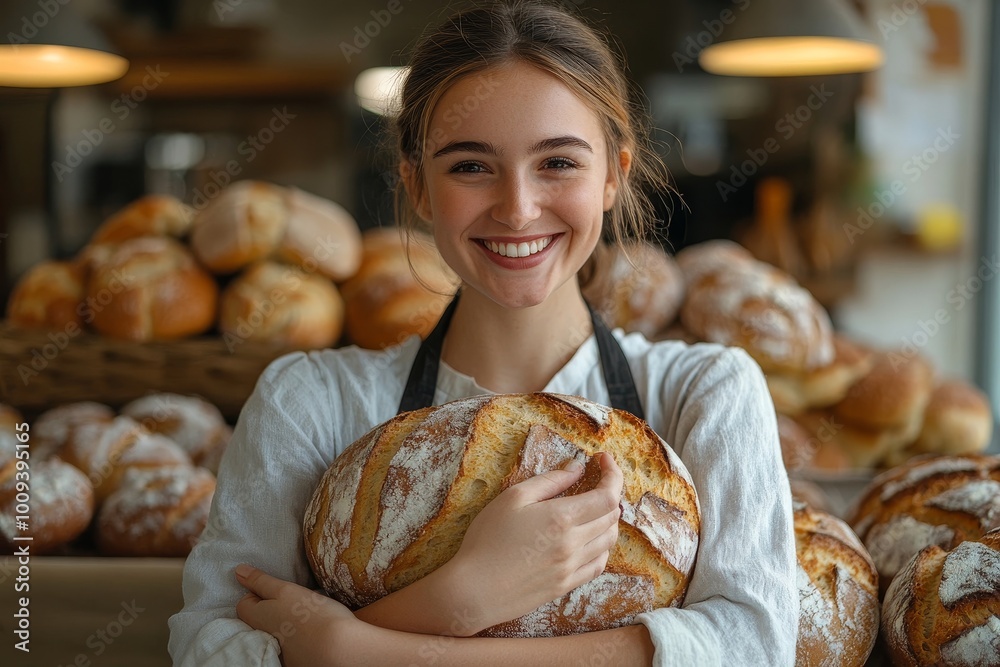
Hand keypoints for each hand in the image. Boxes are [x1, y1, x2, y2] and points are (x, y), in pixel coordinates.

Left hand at [235, 564, 359, 666]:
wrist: (338, 649)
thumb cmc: (310, 614)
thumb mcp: (284, 590)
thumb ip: (261, 581)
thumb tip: (238, 571)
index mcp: (257, 619)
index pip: (244, 603)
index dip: (258, 592)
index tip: (278, 589)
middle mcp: (264, 639)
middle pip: (261, 619)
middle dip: (273, 609)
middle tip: (295, 600)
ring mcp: (281, 652)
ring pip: (278, 631)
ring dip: (288, 623)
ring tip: (308, 616)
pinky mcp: (297, 659)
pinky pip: (293, 644)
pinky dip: (301, 637)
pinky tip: (316, 631)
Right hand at [440, 451, 622, 632]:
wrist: (475, 590)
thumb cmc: (487, 540)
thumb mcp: (513, 498)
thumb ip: (549, 481)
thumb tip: (576, 467)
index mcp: (562, 518)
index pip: (608, 495)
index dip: (613, 474)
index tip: (603, 460)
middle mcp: (574, 544)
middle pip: (612, 516)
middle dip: (609, 492)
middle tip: (595, 480)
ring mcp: (572, 567)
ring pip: (609, 541)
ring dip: (608, 520)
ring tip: (593, 508)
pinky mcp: (566, 585)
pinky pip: (598, 564)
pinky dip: (602, 547)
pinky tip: (591, 539)